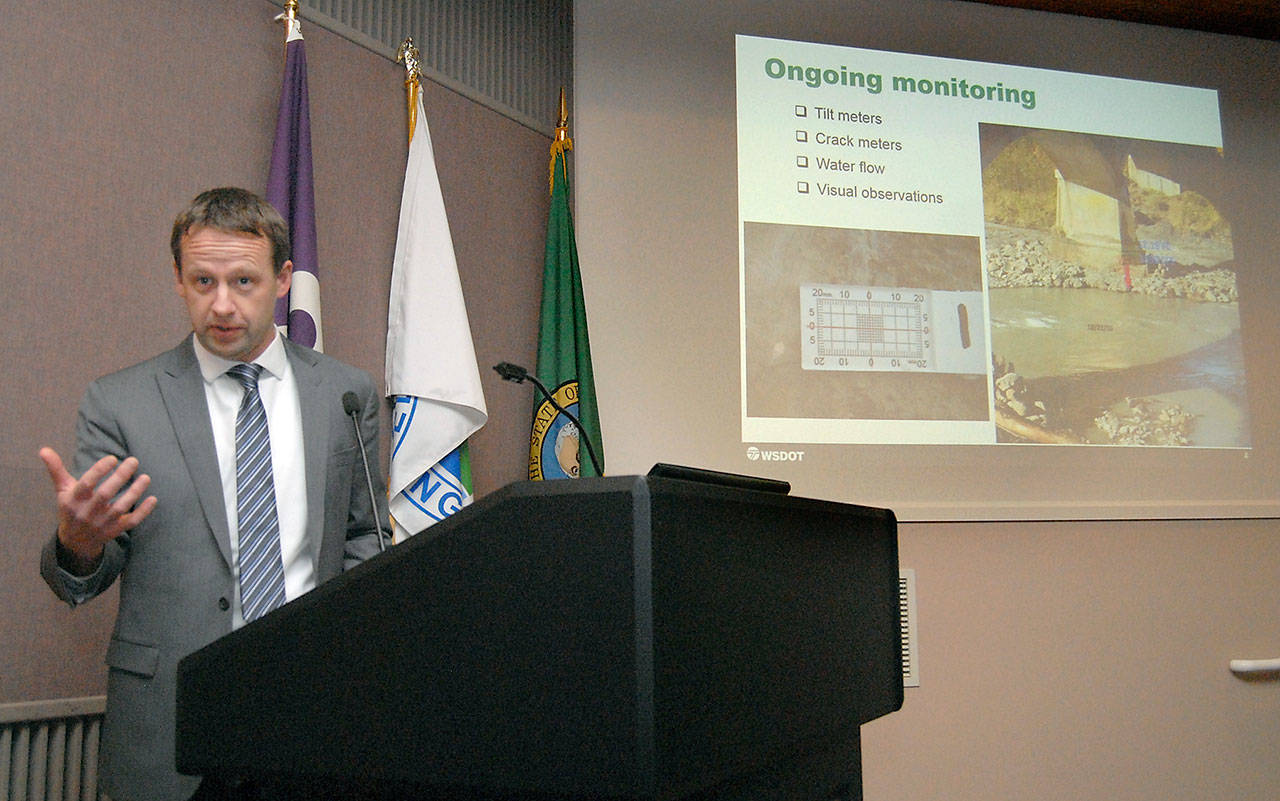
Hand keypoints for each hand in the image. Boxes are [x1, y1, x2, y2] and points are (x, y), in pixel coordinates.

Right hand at [39, 447, 157, 573]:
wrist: (75, 541)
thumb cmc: (71, 508)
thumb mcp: (63, 490)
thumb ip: (56, 470)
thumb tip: (44, 450)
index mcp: (74, 500)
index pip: (86, 484)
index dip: (99, 470)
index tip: (113, 458)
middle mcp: (87, 512)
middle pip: (105, 494)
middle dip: (120, 477)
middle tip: (134, 460)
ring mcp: (102, 523)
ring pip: (120, 508)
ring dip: (135, 492)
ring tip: (146, 477)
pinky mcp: (115, 530)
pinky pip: (131, 522)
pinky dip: (143, 512)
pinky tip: (153, 498)